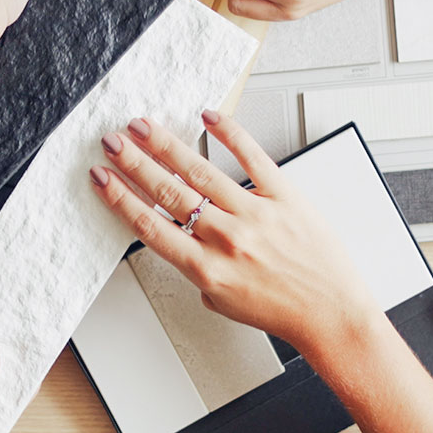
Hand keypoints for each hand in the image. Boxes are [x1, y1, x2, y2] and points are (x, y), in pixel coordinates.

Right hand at [88, 112, 380, 352]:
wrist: (330, 314)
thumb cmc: (282, 311)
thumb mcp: (224, 302)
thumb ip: (199, 271)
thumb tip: (185, 243)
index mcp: (206, 268)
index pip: (150, 226)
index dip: (120, 198)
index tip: (102, 178)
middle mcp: (226, 239)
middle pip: (168, 192)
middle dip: (134, 163)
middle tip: (112, 142)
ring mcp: (256, 215)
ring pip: (200, 172)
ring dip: (166, 145)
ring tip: (143, 126)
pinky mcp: (285, 197)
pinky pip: (254, 157)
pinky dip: (230, 134)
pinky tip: (209, 118)